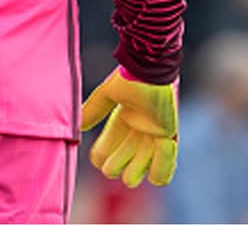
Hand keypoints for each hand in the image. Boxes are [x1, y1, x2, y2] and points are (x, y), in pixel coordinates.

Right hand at [80, 66, 177, 187]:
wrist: (151, 70)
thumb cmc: (130, 78)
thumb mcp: (107, 95)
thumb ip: (94, 110)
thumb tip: (78, 125)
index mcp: (124, 117)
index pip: (110, 142)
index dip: (102, 153)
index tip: (97, 158)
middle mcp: (139, 127)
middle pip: (126, 156)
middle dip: (116, 164)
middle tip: (110, 169)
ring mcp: (154, 131)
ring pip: (144, 162)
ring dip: (135, 170)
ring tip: (128, 176)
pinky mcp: (169, 133)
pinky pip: (166, 161)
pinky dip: (160, 169)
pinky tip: (154, 173)